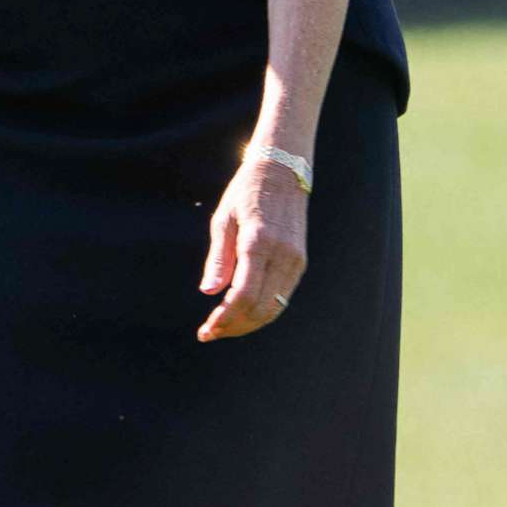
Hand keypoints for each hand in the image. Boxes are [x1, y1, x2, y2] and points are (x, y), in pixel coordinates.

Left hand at [196, 155, 308, 341]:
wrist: (282, 173)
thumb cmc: (246, 193)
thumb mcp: (223, 219)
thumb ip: (218, 258)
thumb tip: (209, 292)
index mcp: (259, 243)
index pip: (243, 295)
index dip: (224, 318)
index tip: (206, 329)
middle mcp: (282, 255)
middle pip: (259, 308)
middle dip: (234, 326)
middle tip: (209, 333)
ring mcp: (295, 261)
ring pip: (274, 308)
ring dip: (248, 323)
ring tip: (223, 328)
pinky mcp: (300, 263)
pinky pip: (282, 297)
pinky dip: (262, 311)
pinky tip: (243, 314)